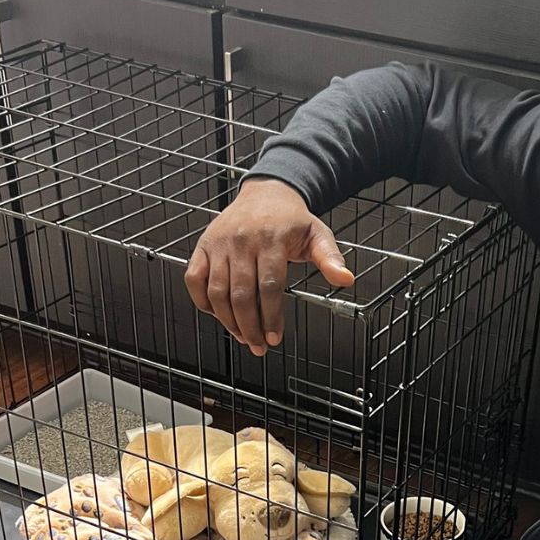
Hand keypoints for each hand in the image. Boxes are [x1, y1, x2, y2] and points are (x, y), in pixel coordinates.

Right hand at [185, 177, 353, 354]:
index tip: (275, 338)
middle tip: (258, 346)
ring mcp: (219, 244)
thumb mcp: (318, 234)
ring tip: (242, 337)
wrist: (266, 192)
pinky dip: (202, 302)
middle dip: (250, 327)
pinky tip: (218, 316)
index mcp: (272, 239)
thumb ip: (330, 258)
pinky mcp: (203, 246)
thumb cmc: (291, 219)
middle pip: (241, 294)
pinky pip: (195, 279)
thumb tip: (345, 279)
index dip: (271, 317)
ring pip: (217, 291)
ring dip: (228, 321)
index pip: (269, 286)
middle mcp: (242, 241)